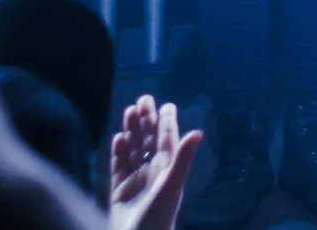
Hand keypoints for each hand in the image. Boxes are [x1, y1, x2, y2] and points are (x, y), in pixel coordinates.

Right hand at [108, 95, 202, 229]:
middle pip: (150, 142)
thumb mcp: (171, 186)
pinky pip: (119, 168)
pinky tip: (118, 138)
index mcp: (167, 171)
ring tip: (129, 111)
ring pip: (134, 151)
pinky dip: (119, 153)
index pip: (167, 142)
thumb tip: (198, 132)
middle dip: (147, 121)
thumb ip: (182, 159)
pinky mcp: (119, 193)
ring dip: (132, 132)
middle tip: (144, 99)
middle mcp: (153, 174)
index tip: (166, 105)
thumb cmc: (157, 217)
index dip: (166, 123)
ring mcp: (136, 183)